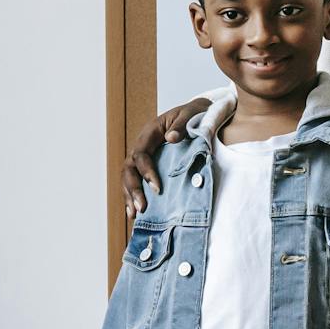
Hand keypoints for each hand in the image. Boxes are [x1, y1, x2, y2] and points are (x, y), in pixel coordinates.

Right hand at [120, 99, 209, 216]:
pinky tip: (136, 212)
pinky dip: (134, 195)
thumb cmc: (196, 114)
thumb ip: (182, 125)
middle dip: (133, 189)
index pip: (140, 154)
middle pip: (129, 168)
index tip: (157, 188)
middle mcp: (143, 145)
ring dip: (130, 196)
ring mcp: (144, 156)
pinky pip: (137, 181)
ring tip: (134, 215)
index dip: (146, 172)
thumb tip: (171, 138)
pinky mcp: (149, 165)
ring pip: (129, 177)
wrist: (201, 113)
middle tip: (142, 208)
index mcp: (150, 132)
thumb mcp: (191, 114)